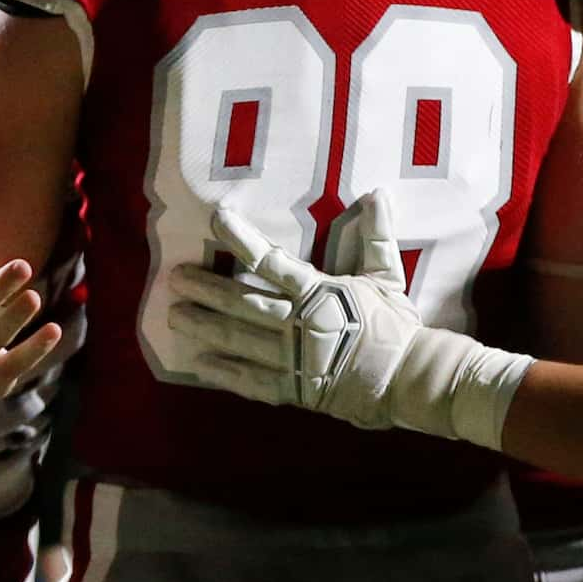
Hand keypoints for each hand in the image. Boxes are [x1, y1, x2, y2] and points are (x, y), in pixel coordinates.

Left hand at [164, 189, 532, 445]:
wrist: (408, 378)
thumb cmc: (396, 325)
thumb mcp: (387, 277)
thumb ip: (376, 236)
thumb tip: (377, 192)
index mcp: (317, 292)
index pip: (270, 260)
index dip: (241, 237)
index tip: (216, 219)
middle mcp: (296, 323)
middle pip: (241, 301)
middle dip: (206, 288)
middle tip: (174, 278)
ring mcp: (291, 358)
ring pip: (238, 339)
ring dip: (204, 325)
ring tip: (174, 315)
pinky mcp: (293, 388)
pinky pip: (251, 381)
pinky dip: (223, 372)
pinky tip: (198, 364)